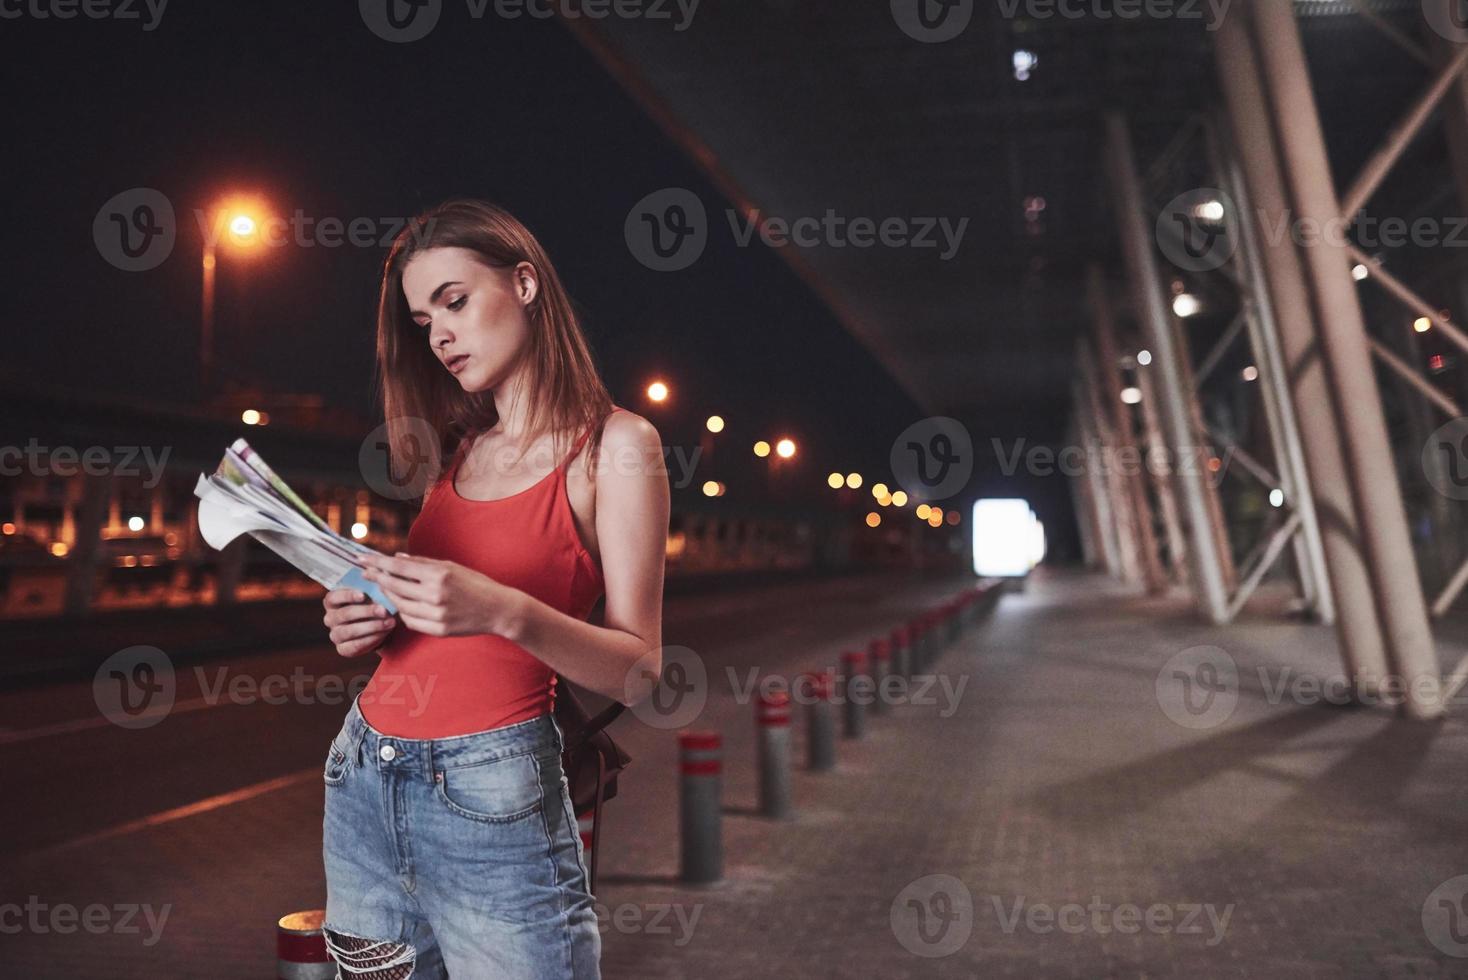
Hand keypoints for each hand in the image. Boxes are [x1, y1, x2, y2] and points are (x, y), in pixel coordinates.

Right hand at [322, 588, 396, 657]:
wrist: (381, 626)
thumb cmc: (375, 604)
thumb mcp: (373, 593)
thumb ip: (371, 586)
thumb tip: (376, 575)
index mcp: (332, 601)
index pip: (333, 597)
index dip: (347, 595)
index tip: (363, 595)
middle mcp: (330, 618)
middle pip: (344, 614)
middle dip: (365, 612)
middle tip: (383, 610)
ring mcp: (335, 634)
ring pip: (349, 631)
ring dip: (371, 627)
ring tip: (389, 623)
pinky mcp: (343, 649)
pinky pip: (354, 645)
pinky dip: (370, 639)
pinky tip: (383, 633)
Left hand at [357, 552, 523, 638]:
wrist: (498, 609)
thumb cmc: (476, 584)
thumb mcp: (452, 567)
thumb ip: (423, 563)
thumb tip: (396, 558)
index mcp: (440, 575)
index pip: (400, 567)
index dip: (378, 563)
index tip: (362, 560)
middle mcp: (436, 595)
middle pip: (395, 586)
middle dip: (378, 578)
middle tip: (366, 573)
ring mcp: (437, 614)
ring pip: (401, 606)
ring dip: (390, 596)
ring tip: (384, 588)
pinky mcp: (438, 630)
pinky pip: (411, 621)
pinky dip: (404, 612)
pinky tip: (403, 605)